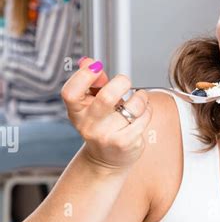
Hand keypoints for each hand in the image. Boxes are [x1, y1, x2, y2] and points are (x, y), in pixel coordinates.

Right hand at [60, 56, 151, 170]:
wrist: (106, 160)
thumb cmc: (101, 125)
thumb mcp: (91, 104)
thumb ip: (92, 82)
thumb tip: (89, 61)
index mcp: (76, 112)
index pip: (70, 92)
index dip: (83, 76)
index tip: (97, 67)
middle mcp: (89, 125)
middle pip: (106, 97)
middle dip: (121, 82)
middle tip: (125, 82)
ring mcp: (107, 136)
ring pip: (132, 106)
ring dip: (140, 96)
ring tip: (139, 98)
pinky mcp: (125, 143)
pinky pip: (143, 118)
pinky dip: (147, 110)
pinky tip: (142, 113)